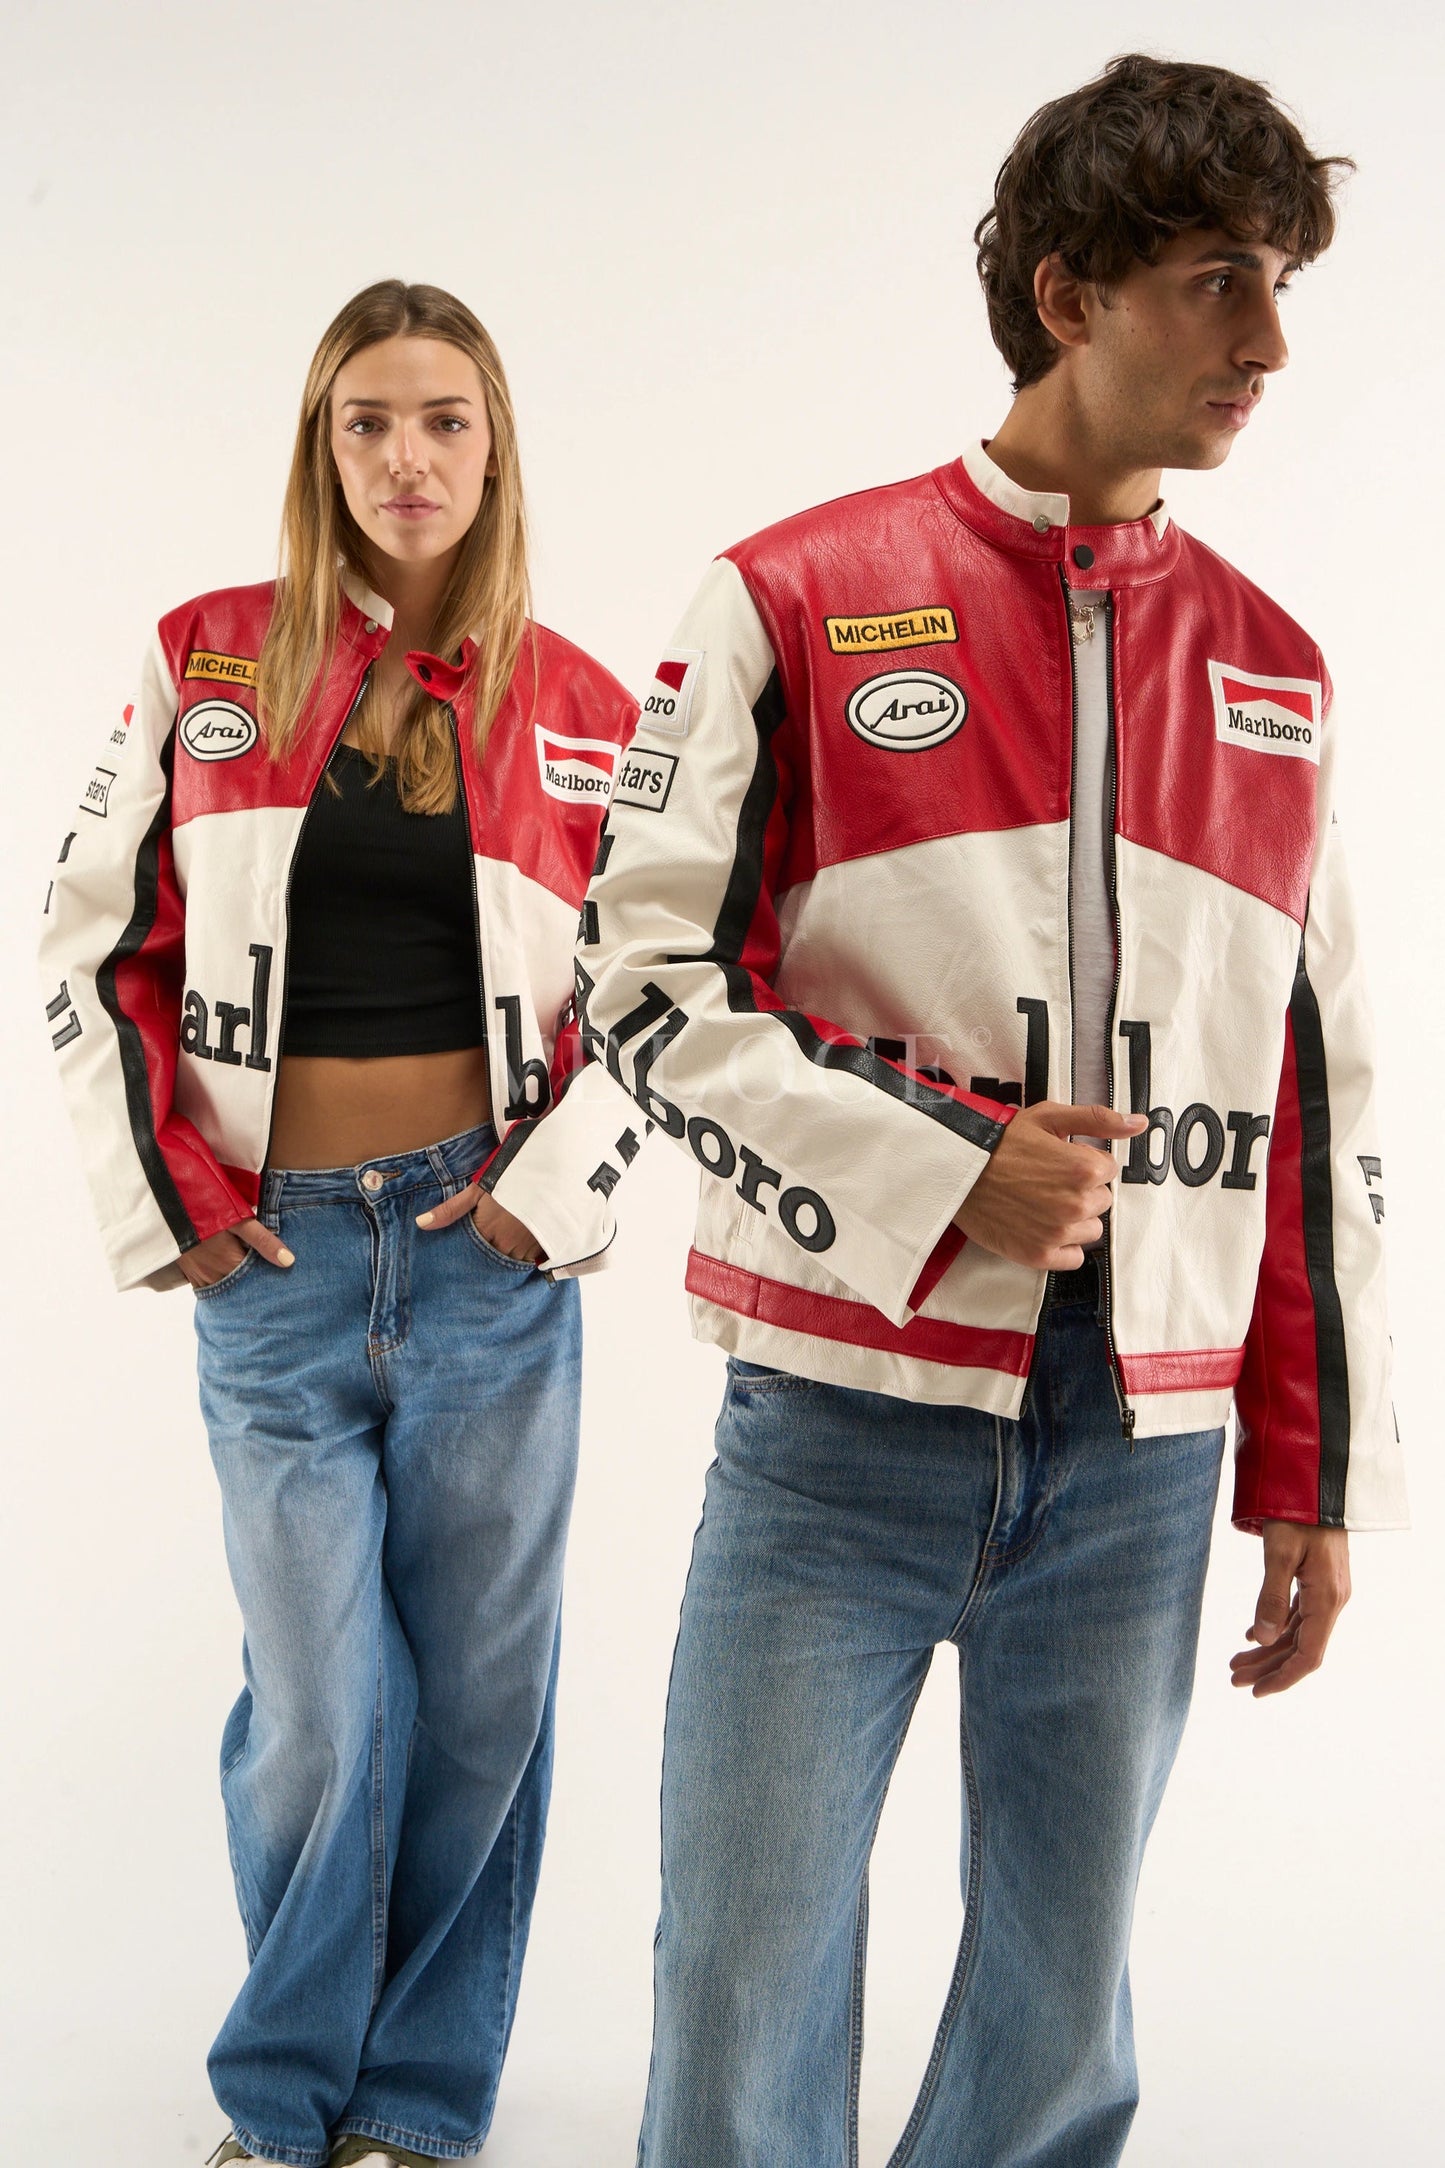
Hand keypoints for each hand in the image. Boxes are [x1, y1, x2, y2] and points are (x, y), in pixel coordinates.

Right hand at [179, 1216, 293, 1287]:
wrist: (166, 1204)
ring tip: (254, 1279)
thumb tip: (289, 1261)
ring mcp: (199, 1276)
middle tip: (272, 1283)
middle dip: (255, 1286)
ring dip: (238, 1286)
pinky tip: (231, 1276)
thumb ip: (263, 1241)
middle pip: (241, 1288)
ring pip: (225, 1290)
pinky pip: (209, 1287)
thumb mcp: (238, 1220)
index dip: (270, 1280)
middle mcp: (213, 1275)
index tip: (283, 1279)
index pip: (257, 1282)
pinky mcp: (189, 1273)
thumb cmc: (205, 1207)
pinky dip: (222, 1284)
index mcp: (229, 1263)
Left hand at [416, 1183, 543, 1263]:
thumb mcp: (478, 1190)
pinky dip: (525, 1251)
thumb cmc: (511, 1178)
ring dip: (508, 1251)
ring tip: (509, 1236)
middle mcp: (505, 1245)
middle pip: (492, 1257)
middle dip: (491, 1249)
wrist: (551, 1175)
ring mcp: (525, 1248)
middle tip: (493, 1236)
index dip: (473, 1247)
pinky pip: (529, 1259)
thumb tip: (421, 1224)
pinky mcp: (543, 1248)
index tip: (475, 1241)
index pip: (472, 1251)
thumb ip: (450, 1210)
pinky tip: (524, 1238)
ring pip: (511, 1259)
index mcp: (486, 1231)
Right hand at [956, 1102, 1146, 1270]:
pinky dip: (1062, 1246)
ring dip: (1073, 1219)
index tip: (1059, 1161)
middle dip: (1081, 1191)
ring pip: (1090, 1230)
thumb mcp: (1048, 1117)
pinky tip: (1041, 1226)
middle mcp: (1076, 1204)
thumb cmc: (1000, 1142)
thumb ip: (1098, 1120)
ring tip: (1041, 1202)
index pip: (1109, 1171)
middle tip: (1047, 1181)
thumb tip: (1138, 1124)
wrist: (956, 1171)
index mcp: (1084, 1168)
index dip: (1085, 1163)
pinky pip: (1073, 1258)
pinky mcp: (1040, 1255)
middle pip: (1101, 1201)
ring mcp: (1058, 1233)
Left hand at [1230, 1522, 1351, 1697]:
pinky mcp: (1318, 1580)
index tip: (1256, 1692)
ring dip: (1268, 1650)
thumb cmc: (1297, 1512)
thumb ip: (1271, 1597)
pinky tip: (1254, 1635)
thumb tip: (1264, 1639)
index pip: (1308, 1656)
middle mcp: (1331, 1600)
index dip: (1283, 1678)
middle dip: (1267, 1667)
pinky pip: (1298, 1615)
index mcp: (1326, 1599)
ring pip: (1297, 1633)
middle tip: (1233, 1678)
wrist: (1317, 1481)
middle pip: (1300, 1648)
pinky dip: (1276, 1627)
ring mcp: (1327, 1591)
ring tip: (1236, 1662)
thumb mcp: (1278, 1553)